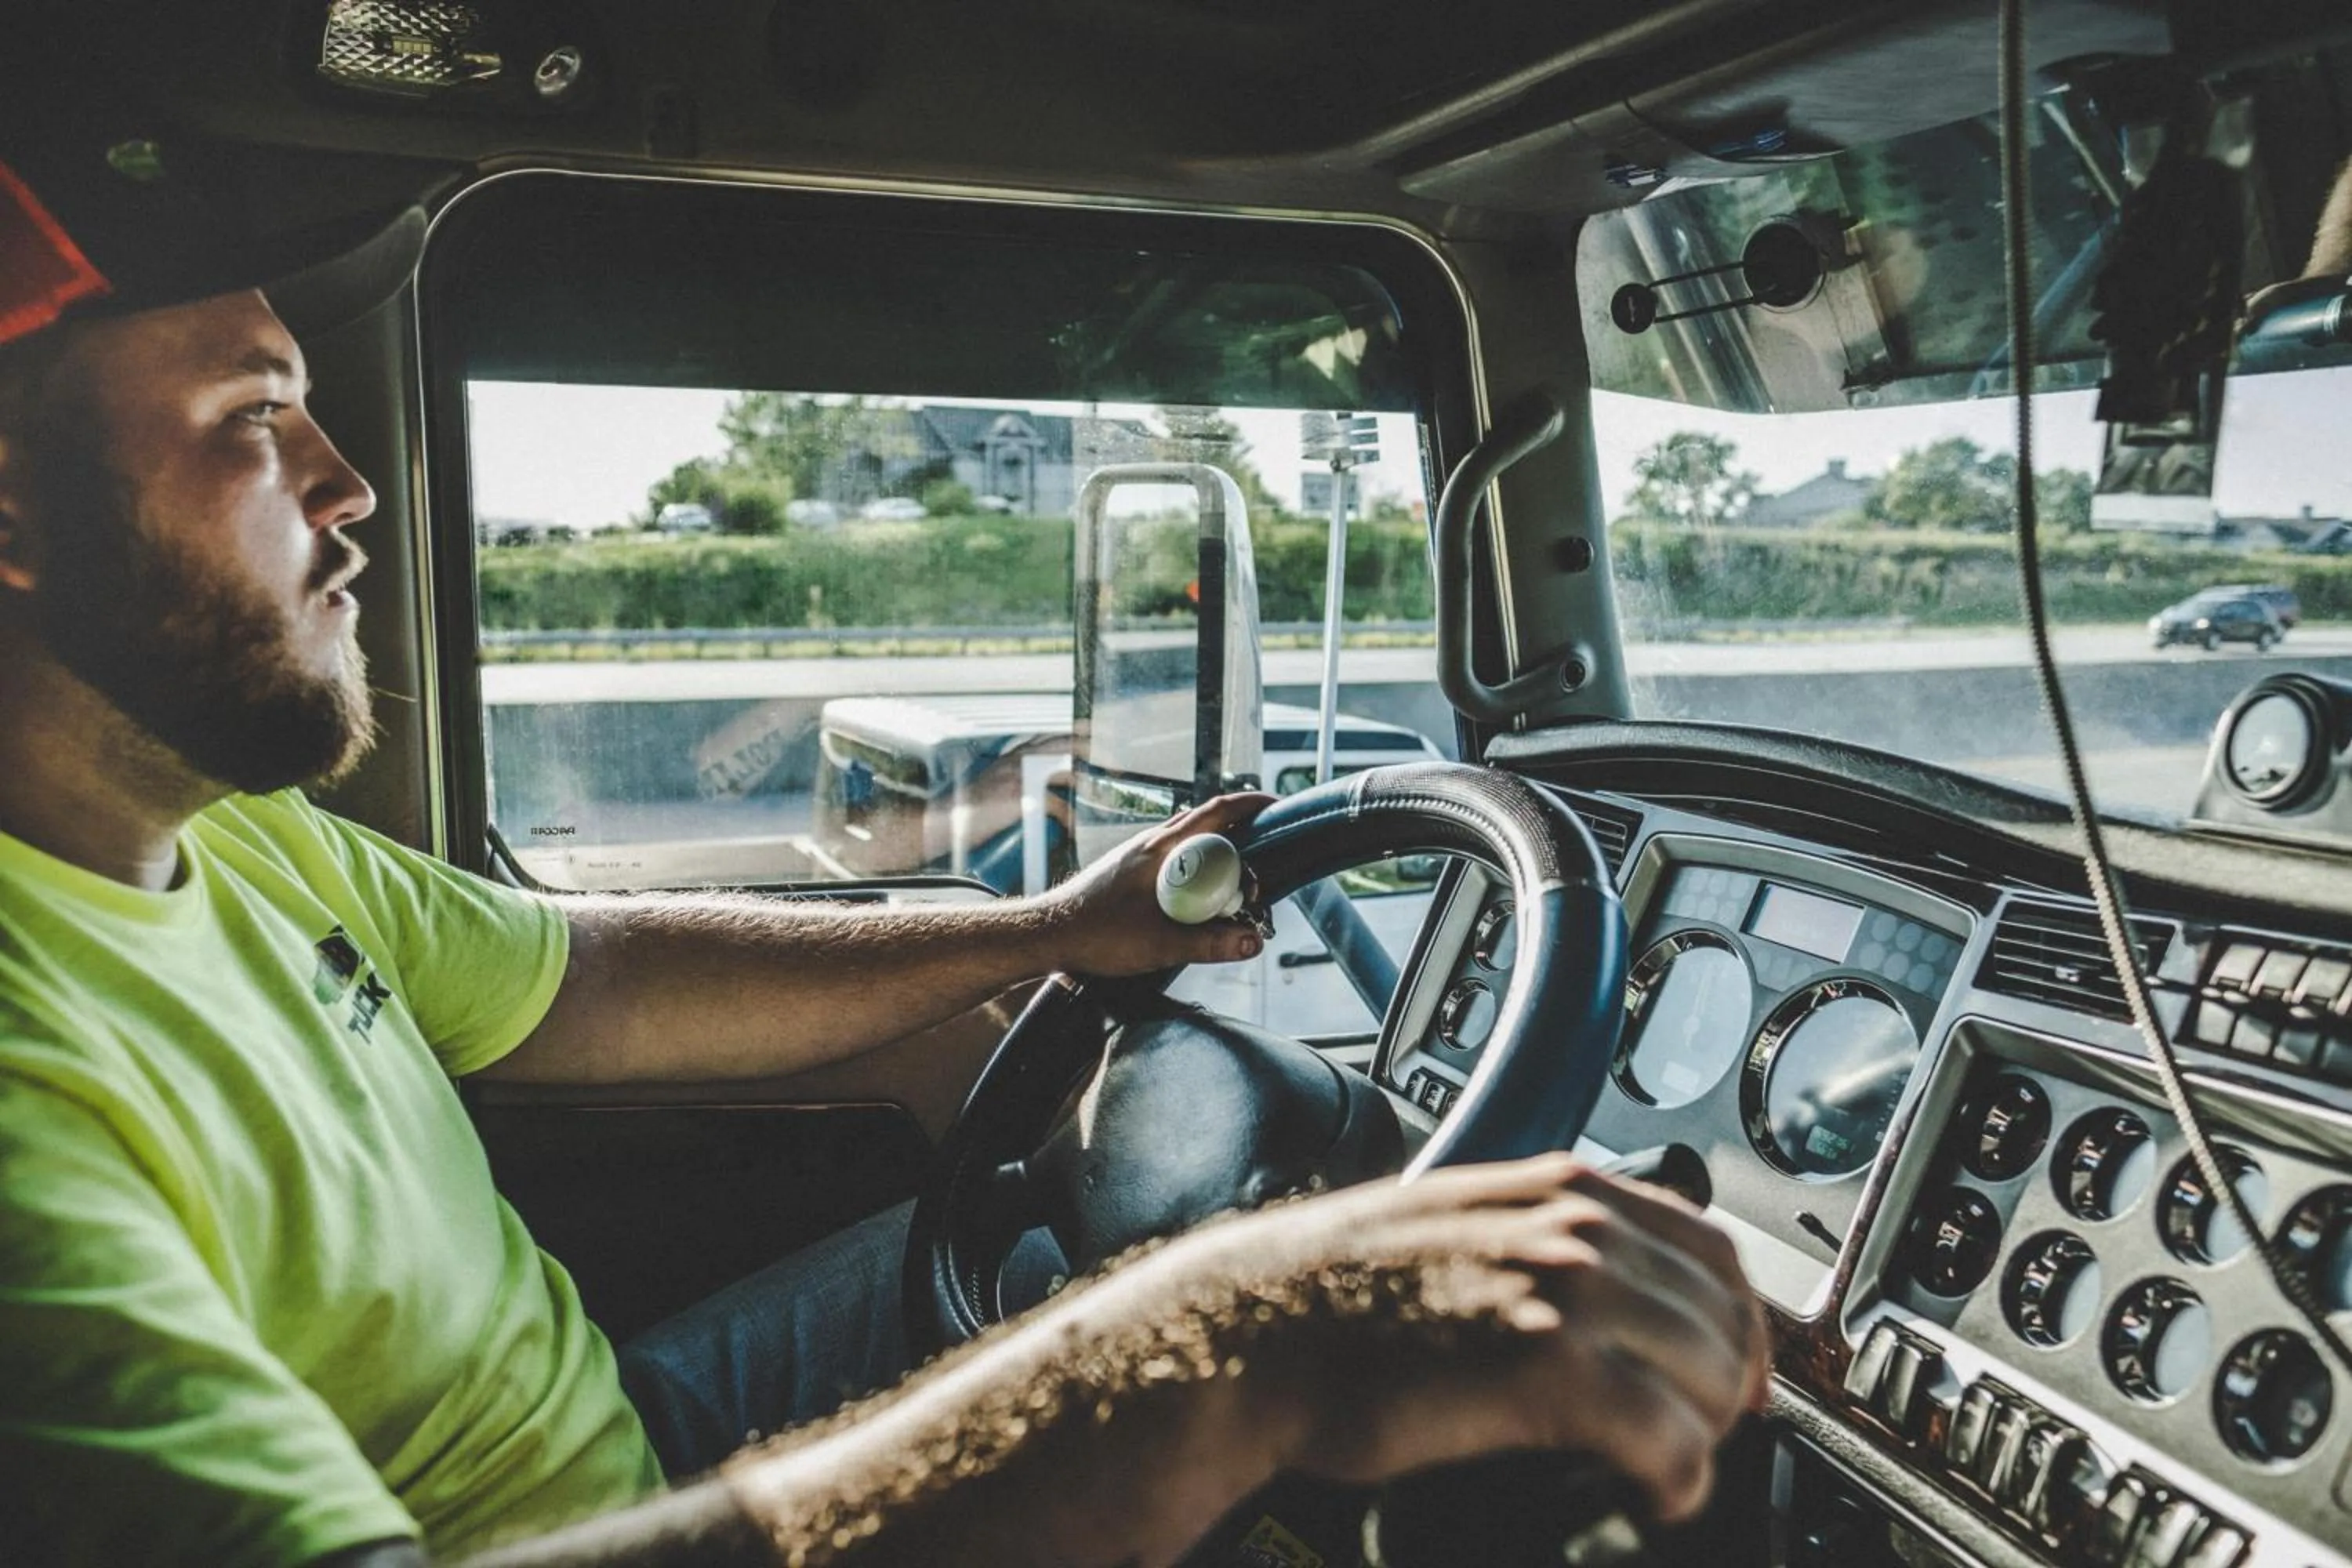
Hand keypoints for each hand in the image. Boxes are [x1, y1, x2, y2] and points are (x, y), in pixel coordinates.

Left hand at [1039, 792, 1274, 975]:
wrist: (1047, 934)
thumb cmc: (1095, 934)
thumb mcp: (1160, 944)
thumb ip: (1209, 943)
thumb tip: (1253, 940)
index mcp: (1162, 847)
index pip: (1218, 810)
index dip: (1252, 804)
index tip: (1279, 808)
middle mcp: (1151, 842)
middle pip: (1208, 824)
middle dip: (1243, 836)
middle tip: (1264, 866)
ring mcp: (1138, 855)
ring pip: (1190, 844)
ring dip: (1218, 857)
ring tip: (1235, 886)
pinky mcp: (1130, 872)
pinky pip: (1174, 861)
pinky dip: (1196, 871)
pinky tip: (1197, 900)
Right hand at [1180, 1154, 1769, 1521]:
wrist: (1252, 1329)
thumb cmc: (1334, 1292)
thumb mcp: (1457, 1224)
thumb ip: (1536, 1238)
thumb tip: (1598, 1291)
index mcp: (1560, 1188)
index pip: (1712, 1247)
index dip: (1742, 1321)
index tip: (1741, 1371)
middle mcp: (1577, 1227)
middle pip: (1725, 1317)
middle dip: (1727, 1389)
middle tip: (1700, 1438)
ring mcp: (1568, 1292)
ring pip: (1712, 1377)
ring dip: (1704, 1436)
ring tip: (1669, 1471)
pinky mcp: (1550, 1370)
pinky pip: (1672, 1439)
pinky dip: (1679, 1481)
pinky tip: (1654, 1497)